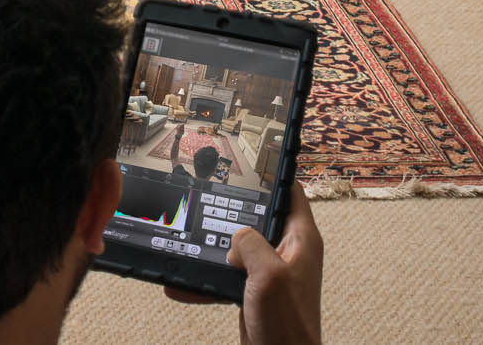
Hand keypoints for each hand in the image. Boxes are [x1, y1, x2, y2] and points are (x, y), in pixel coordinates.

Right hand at [165, 185, 321, 344]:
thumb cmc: (287, 325)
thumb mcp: (268, 274)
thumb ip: (251, 243)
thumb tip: (236, 237)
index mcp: (301, 241)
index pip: (291, 193)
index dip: (274, 174)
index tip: (252, 159)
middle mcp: (288, 253)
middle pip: (260, 216)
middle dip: (233, 207)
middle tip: (209, 190)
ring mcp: (271, 273)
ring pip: (239, 245)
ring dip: (214, 244)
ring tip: (188, 234)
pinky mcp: (255, 291)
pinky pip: (227, 275)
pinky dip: (206, 277)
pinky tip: (181, 282)